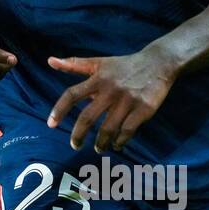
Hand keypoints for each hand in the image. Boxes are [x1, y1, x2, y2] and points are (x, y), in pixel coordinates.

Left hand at [47, 47, 178, 151]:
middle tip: (75, 145)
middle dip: (78, 135)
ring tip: (99, 148)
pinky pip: (127, 131)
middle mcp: (110, 90)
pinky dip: (120, 141)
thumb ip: (74, 64)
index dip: (59, 110)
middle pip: (88, 117)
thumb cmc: (124, 65)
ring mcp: (127, 101)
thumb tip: (50, 61)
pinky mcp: (143, 109)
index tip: (51, 125)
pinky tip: (117, 144)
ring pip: (108, 129)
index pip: (72, 95)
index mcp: (97, 79)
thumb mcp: (99, 62)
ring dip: (101, 143)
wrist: (158, 63)